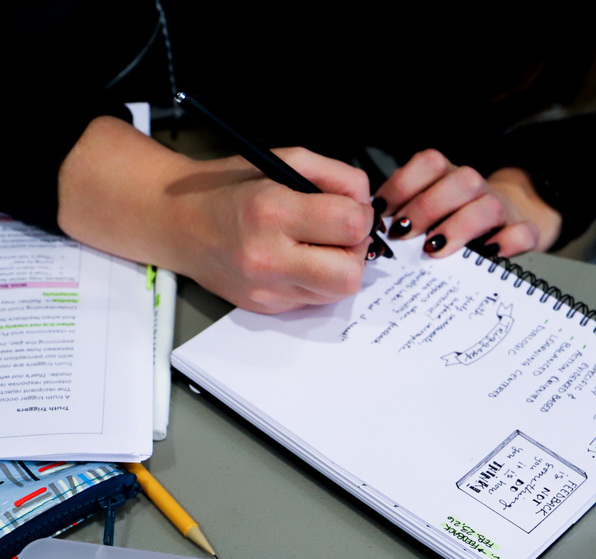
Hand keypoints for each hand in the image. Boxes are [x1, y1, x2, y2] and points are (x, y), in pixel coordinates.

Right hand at [163, 147, 376, 312]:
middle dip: (356, 251)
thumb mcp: (282, 160)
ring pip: (338, 293)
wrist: (176, 222)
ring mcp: (266, 291)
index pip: (350, 225)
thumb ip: (335, 176)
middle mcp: (267, 258)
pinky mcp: (267, 309)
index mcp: (271, 212)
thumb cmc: (229, 186)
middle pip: (350, 274)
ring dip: (340, 268)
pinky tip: (299, 260)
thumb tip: (367, 201)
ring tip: (318, 245)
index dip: (361, 214)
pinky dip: (319, 280)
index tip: (350, 207)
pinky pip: (316, 300)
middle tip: (341, 233)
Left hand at [374, 149, 561, 257]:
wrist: (503, 227)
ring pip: (489, 204)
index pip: (430, 163)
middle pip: (460, 180)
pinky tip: (486, 256)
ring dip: (459, 226)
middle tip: (404, 234)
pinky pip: (522, 232)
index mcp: (449, 176)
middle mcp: (476, 187)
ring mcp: (502, 208)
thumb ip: (404, 216)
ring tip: (434, 249)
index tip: (382, 212)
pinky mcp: (522, 231)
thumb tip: (371, 233)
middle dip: (428, 207)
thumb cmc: (451, 224)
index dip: (403, 185)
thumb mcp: (427, 214)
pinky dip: (507, 243)